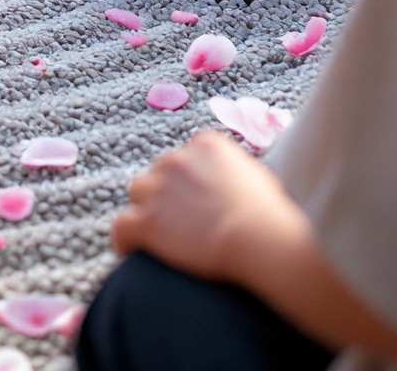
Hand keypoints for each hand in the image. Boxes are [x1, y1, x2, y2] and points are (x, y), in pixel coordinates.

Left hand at [110, 130, 305, 283]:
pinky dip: (125, 239)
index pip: (187, 155)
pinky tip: (132, 251)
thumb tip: (236, 181)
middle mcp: (175, 159)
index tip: (200, 200)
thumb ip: (237, 171)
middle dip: (169, 192)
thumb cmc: (274, 218)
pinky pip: (122, 226)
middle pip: (160, 171)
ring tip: (161, 234)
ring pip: (139, 192)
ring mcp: (158, 189)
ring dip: (147, 208)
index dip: (191, 179)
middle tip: (186, 221)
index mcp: (205, 144)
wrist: (260, 239)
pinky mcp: (147, 221)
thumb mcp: (260, 179)